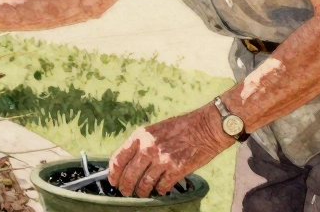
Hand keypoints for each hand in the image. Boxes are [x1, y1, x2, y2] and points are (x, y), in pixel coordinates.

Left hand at [107, 105, 231, 197]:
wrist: (206, 127)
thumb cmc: (181, 127)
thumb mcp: (155, 130)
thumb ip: (141, 144)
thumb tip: (129, 162)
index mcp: (140, 136)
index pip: (118, 158)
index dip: (113, 173)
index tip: (113, 180)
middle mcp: (149, 148)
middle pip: (129, 174)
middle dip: (125, 187)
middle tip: (126, 191)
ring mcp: (162, 159)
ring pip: (144, 183)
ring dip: (142, 191)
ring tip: (143, 193)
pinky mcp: (176, 169)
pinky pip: (162, 186)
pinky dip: (160, 190)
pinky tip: (161, 189)